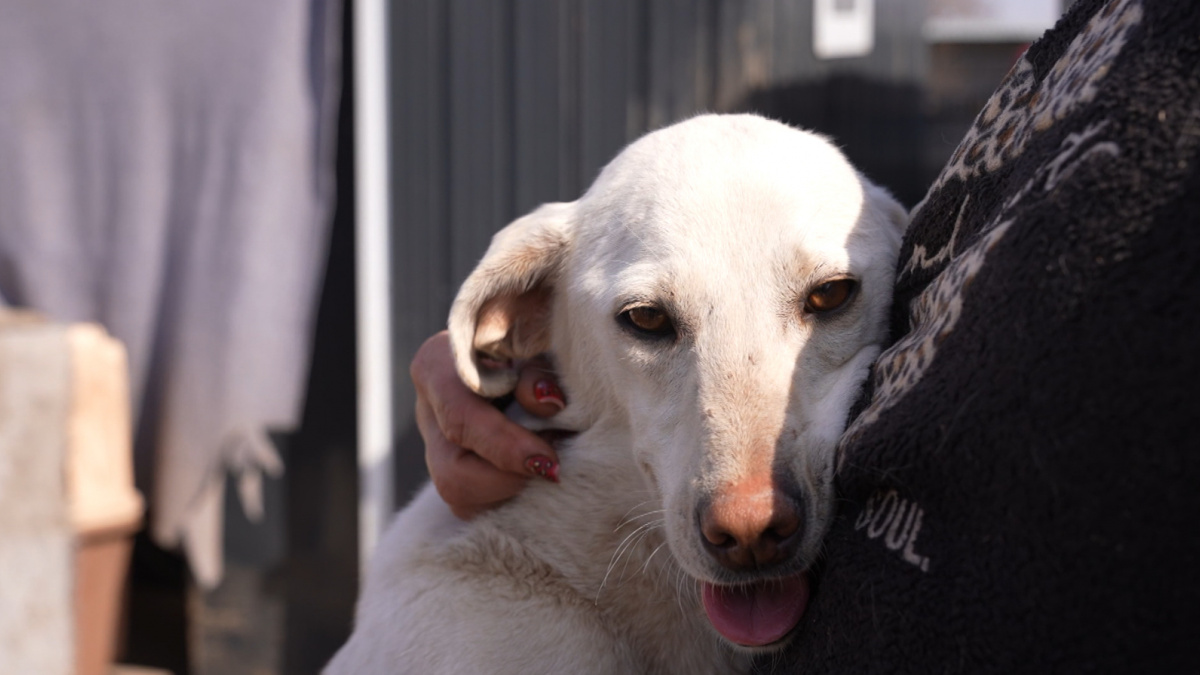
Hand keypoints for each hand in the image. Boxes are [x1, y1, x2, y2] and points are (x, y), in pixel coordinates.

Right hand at [411, 331, 565, 519]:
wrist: (532, 341)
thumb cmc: (536, 335)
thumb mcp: (538, 339)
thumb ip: (538, 368)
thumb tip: (547, 403)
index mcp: (438, 364)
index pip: (459, 418)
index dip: (505, 447)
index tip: (548, 462)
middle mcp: (429, 410)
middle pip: (451, 473)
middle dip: (508, 480)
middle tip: (553, 469)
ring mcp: (436, 446)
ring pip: (460, 498)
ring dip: (512, 491)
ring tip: (548, 466)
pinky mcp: (455, 474)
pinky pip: (475, 507)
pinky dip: (511, 499)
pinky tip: (536, 478)